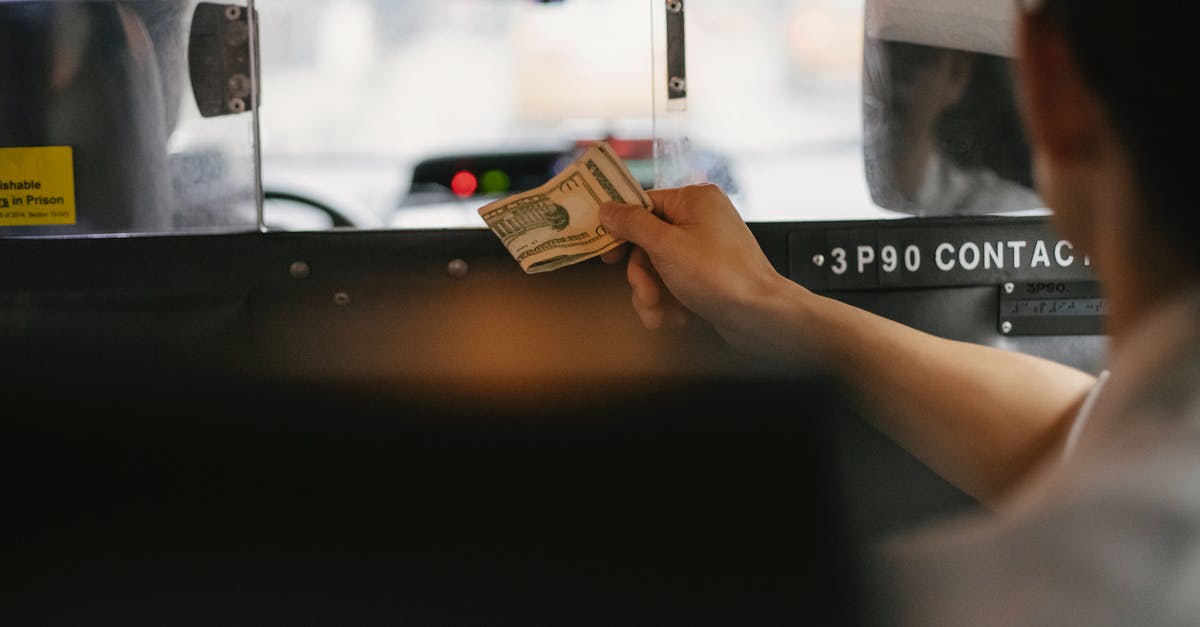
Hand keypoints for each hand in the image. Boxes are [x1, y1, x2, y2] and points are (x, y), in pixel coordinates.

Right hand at [599, 184, 794, 353]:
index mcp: (695, 200)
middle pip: (649, 242)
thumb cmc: (720, 276)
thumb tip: (607, 208)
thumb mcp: (666, 246)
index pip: (644, 204)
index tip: (607, 254)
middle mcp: (702, 219)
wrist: (761, 317)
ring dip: (653, 294)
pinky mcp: (709, 274)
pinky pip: (676, 282)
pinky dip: (671, 301)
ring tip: (659, 315)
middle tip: (645, 294)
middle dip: (642, 275)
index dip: (622, 230)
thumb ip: (632, 224)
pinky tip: (677, 318)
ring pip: (659, 267)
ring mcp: (706, 248)